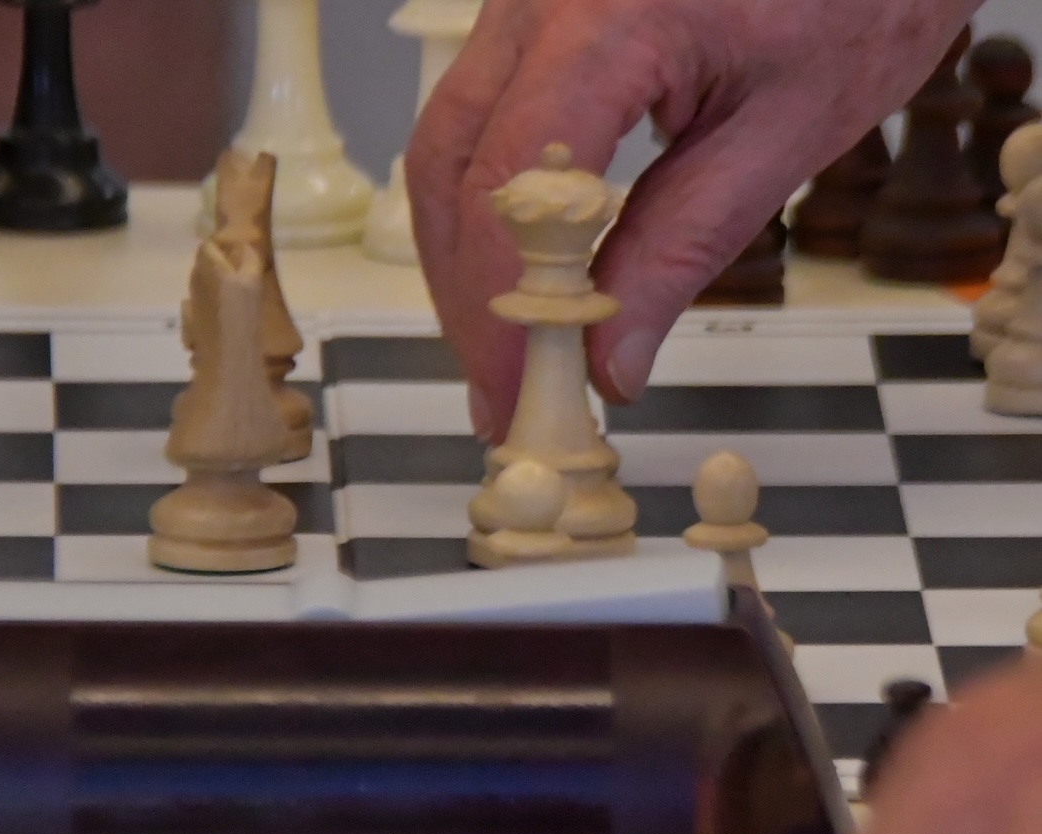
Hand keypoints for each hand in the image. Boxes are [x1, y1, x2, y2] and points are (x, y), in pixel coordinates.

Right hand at [407, 0, 975, 434]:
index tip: (513, 392)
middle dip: (468, 294)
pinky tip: (521, 272)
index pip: (513, 188)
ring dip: (466, 257)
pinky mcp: (533, 7)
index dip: (499, 307)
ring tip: (509, 351)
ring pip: (448, 141)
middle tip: (500, 394)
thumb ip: (683, 248)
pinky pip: (480, 114)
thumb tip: (606, 362)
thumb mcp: (786, 131)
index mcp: (610, 14)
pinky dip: (486, 204)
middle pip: (453, 165)